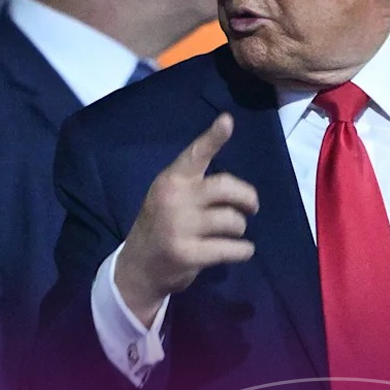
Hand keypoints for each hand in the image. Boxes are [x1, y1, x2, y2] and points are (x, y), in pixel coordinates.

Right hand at [115, 113, 259, 324]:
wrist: (138, 268)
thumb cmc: (161, 227)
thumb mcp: (168, 198)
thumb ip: (194, 186)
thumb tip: (238, 187)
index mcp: (171, 180)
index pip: (195, 154)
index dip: (213, 137)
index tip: (227, 121)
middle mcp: (175, 199)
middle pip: (227, 188)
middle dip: (247, 198)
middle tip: (251, 208)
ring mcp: (180, 227)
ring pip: (233, 221)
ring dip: (240, 228)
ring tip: (231, 234)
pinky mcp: (189, 254)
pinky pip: (232, 248)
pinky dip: (243, 250)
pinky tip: (240, 251)